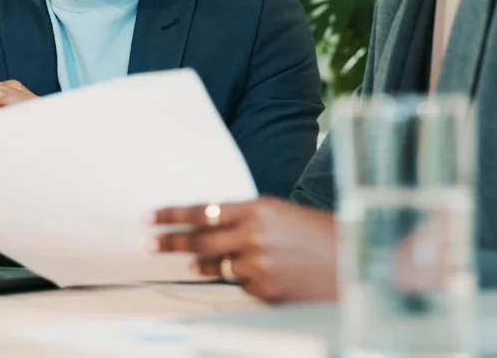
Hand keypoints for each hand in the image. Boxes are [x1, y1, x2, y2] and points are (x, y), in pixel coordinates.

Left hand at [151, 197, 337, 302]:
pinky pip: (239, 285)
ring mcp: (258, 264)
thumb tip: (213, 225)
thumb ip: (247, 218)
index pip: (203, 210)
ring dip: (198, 264)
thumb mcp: (281, 213)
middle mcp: (254, 234)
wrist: (351, 260)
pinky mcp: (264, 289)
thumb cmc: (318, 233)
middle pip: (198, 240)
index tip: (149, 217)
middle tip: (146, 244)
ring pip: (214, 266)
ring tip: (188, 264)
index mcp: (258, 208)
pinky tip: (251, 274)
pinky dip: (239, 279)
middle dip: (168, 242)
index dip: (172, 214)